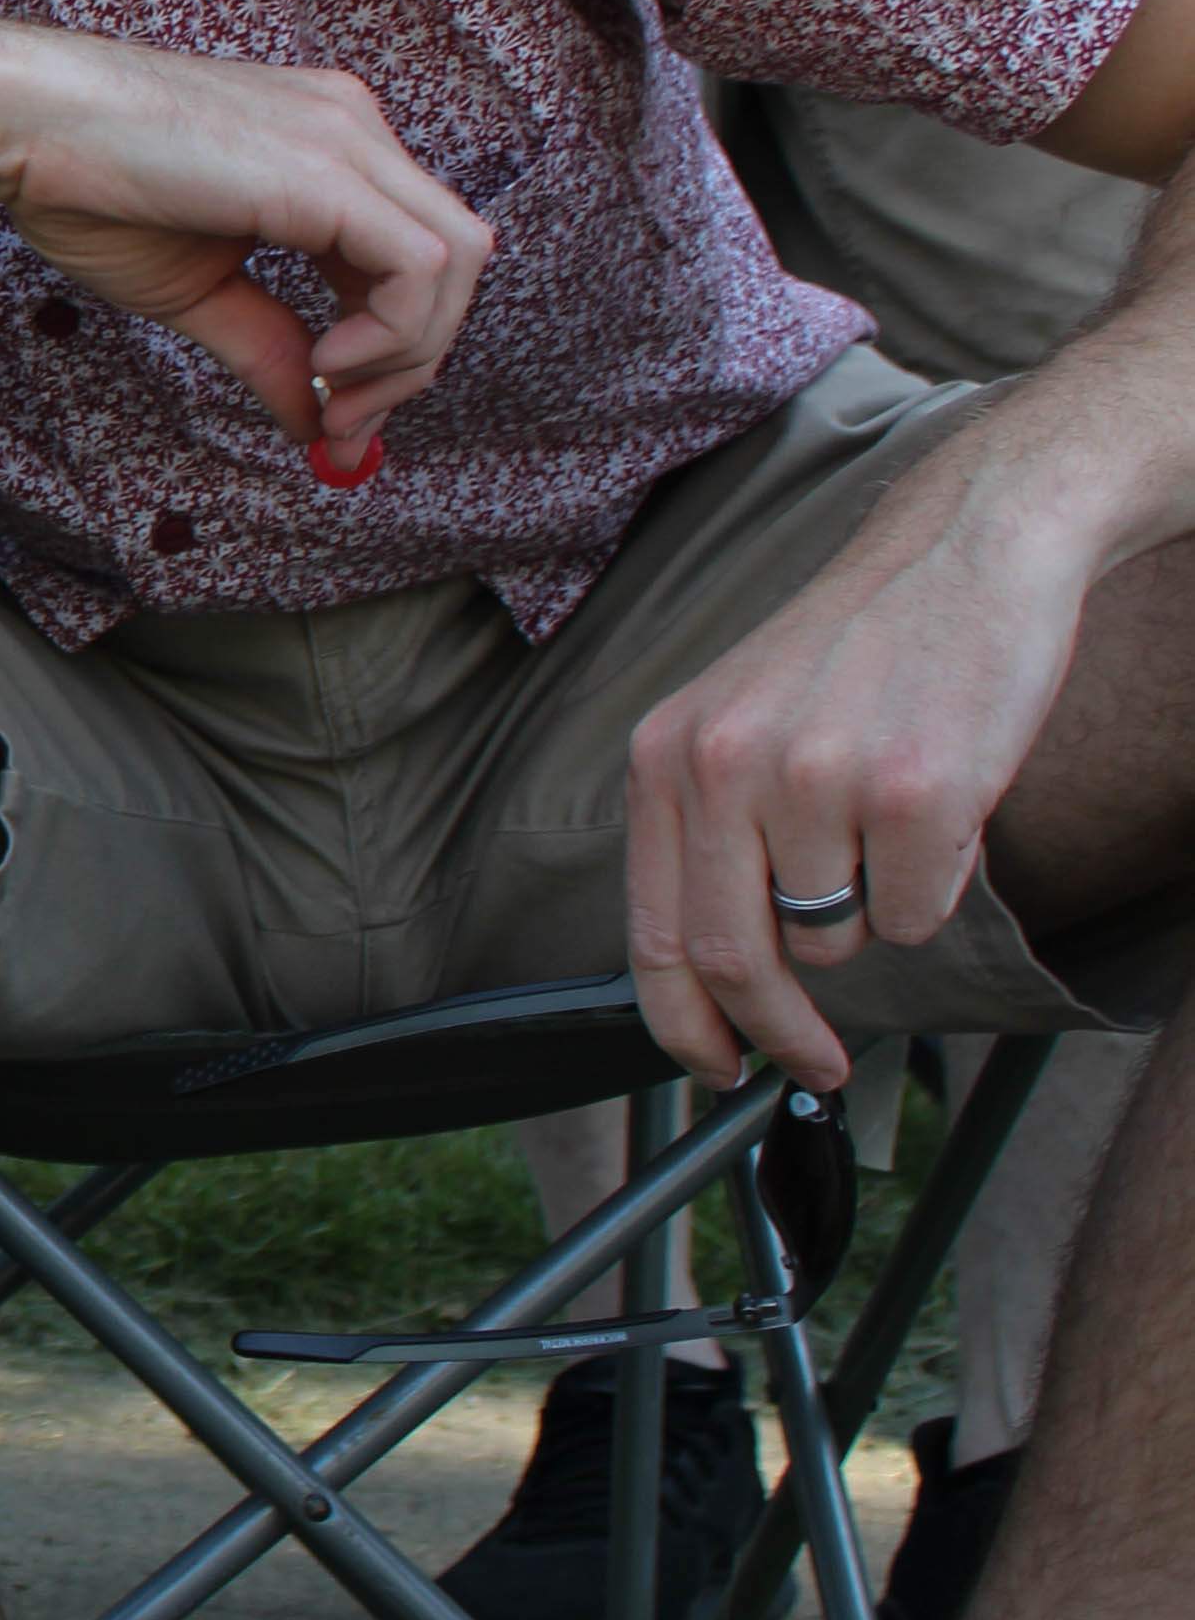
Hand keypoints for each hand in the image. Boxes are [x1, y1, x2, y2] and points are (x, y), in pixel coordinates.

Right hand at [0, 30, 491, 461]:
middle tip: (343, 424)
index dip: (392, 345)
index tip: (334, 414)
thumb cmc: (83, 188)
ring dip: (410, 352)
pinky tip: (326, 362)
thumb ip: (268, 346)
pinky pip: (422, 264)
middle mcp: (354, 129)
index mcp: (327, 146)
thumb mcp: (196, 290)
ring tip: (331, 395)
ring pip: (460, 259)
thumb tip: (316, 425)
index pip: (410, 253)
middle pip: (458, 257)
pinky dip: (393, 332)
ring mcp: (349, 139)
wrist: (19, 122)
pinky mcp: (331, 169)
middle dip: (414, 359)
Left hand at [624, 426, 1089, 1092]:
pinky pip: (917, 912)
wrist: (964, 550)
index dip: (680, 1026)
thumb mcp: (736, 719)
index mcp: (665, 755)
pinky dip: (934, 887)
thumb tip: (708, 973)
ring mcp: (819, 778)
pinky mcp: (918, 791)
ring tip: (889, 826)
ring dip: (870, 916)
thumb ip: (709, 829)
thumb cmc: (858, 648)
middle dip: (776, 1034)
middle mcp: (725, 766)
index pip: (653, 935)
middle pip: (735, 961)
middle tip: (812, 1064)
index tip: (714, 1069)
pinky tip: (940, 806)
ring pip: (839, 937)